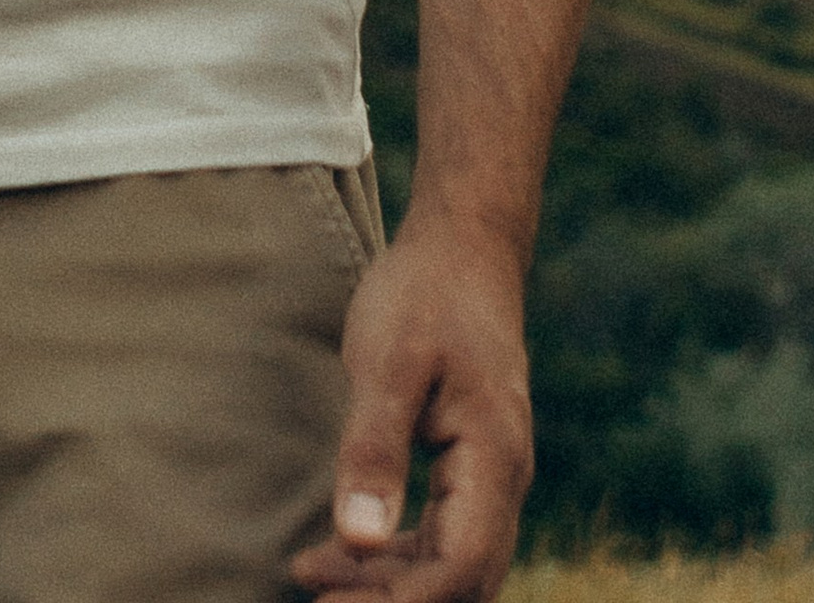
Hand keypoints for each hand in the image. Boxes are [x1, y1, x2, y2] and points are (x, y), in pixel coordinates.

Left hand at [291, 219, 533, 602]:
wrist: (463, 246)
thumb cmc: (425, 294)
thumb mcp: (388, 361)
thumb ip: (374, 448)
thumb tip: (356, 536)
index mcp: (494, 459)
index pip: (459, 567)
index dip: (401, 602)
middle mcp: (503, 481)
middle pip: (459, 581)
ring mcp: (490, 477)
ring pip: (449, 566)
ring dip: (388, 584)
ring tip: (310, 578)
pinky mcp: (469, 469)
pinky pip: (440, 537)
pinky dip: (394, 554)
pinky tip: (339, 550)